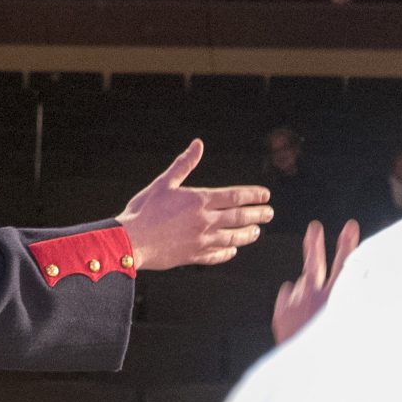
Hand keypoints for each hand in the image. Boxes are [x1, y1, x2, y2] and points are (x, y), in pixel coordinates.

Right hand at [118, 139, 272, 270]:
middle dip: (257, 215)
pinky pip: (216, 255)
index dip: (253, 196)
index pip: (235, 196)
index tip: (265, 196)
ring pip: (232, 238)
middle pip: (239, 217)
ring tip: (257, 232)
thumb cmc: (144, 210)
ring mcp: (201, 240)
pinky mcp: (193, 256)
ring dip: (247, 234)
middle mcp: (205, 221)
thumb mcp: (164, 182)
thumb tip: (197, 144)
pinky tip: (231, 250)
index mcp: (199, 200)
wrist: (131, 241)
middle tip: (269, 213)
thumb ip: (184, 164)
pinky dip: (227, 252)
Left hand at [271, 220, 362, 344]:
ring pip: (301, 282)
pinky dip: (292, 300)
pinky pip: (287, 297)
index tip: (349, 225)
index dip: (348, 243)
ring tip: (309, 299)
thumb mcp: (347, 324)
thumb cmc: (331, 349)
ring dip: (306, 287)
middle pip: (315, 263)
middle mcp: (316, 296)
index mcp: (338, 297)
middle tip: (314, 227)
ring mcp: (296, 303)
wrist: (309, 371)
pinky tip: (298, 312)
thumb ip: (345, 303)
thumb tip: (329, 286)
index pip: (346, 263)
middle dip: (315, 244)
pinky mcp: (281, 313)